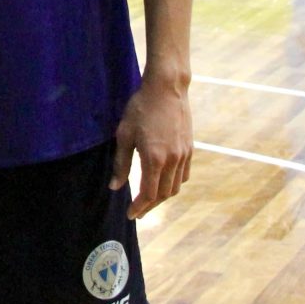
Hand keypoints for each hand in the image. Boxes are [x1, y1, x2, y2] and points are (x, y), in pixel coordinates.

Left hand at [112, 76, 192, 218]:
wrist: (167, 89)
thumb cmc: (141, 108)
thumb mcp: (124, 134)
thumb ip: (121, 163)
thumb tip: (115, 187)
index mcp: (154, 158)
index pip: (148, 193)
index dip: (139, 207)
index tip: (130, 214)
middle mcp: (172, 160)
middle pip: (163, 194)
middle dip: (150, 206)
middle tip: (138, 211)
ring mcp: (184, 155)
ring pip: (176, 187)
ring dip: (162, 197)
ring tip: (149, 200)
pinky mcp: (190, 148)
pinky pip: (184, 175)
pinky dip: (175, 184)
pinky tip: (165, 183)